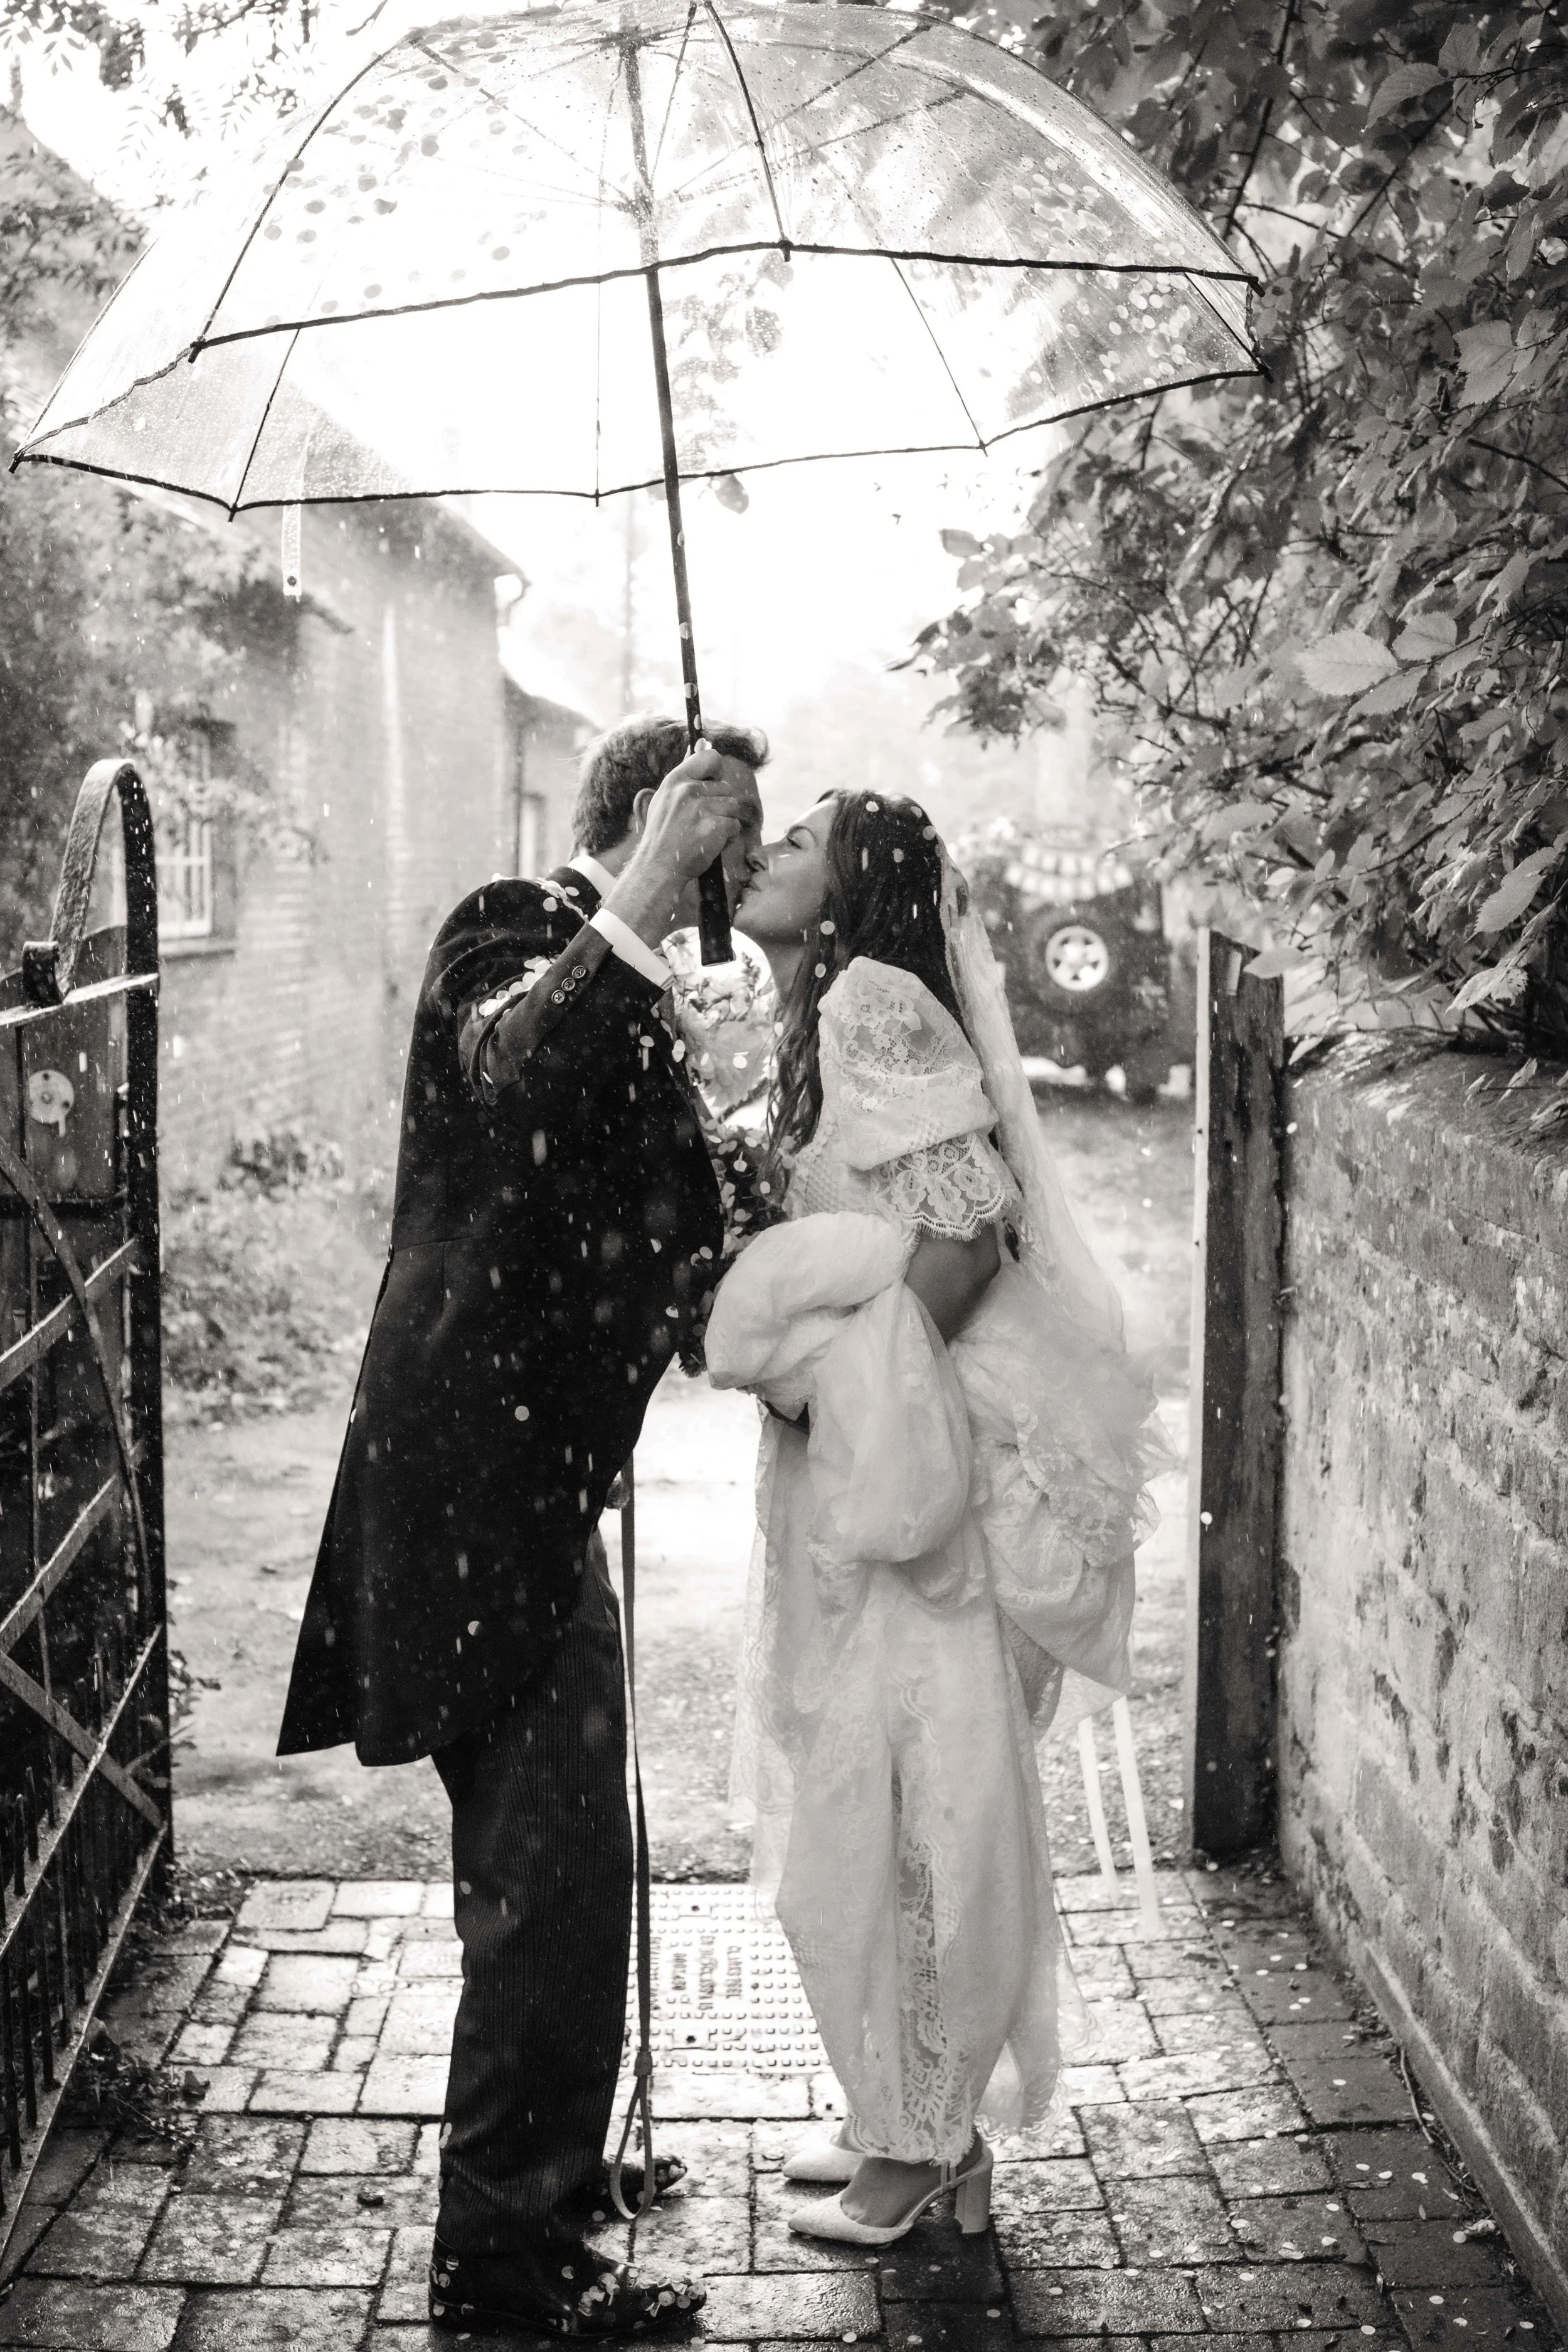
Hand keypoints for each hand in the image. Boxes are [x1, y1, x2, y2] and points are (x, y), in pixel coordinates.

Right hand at [602, 743, 761, 947]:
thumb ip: (687, 774)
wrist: (657, 868)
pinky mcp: (714, 826)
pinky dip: (727, 837)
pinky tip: (709, 843)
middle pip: (726, 787)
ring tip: (704, 833)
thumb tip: (702, 744)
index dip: (717, 771)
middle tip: (700, 822)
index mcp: (675, 780)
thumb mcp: (667, 799)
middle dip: (721, 805)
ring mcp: (701, 808)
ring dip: (725, 821)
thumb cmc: (663, 836)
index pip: (711, 758)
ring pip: (733, 806)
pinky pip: (734, 826)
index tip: (712, 784)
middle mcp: (688, 790)